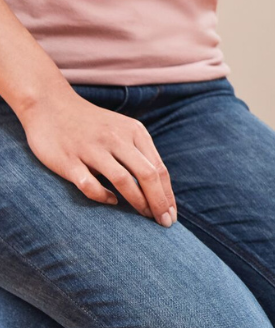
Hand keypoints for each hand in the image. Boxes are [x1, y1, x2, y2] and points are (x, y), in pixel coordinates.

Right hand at [17, 91, 174, 224]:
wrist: (49, 104)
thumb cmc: (92, 124)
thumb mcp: (123, 130)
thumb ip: (140, 153)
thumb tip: (160, 189)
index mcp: (134, 132)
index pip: (159, 169)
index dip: (168, 195)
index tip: (171, 214)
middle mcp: (115, 139)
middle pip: (147, 175)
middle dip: (159, 202)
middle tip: (164, 223)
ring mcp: (91, 149)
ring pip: (123, 181)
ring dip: (138, 202)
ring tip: (144, 216)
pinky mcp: (68, 160)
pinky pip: (90, 185)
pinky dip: (103, 196)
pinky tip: (110, 201)